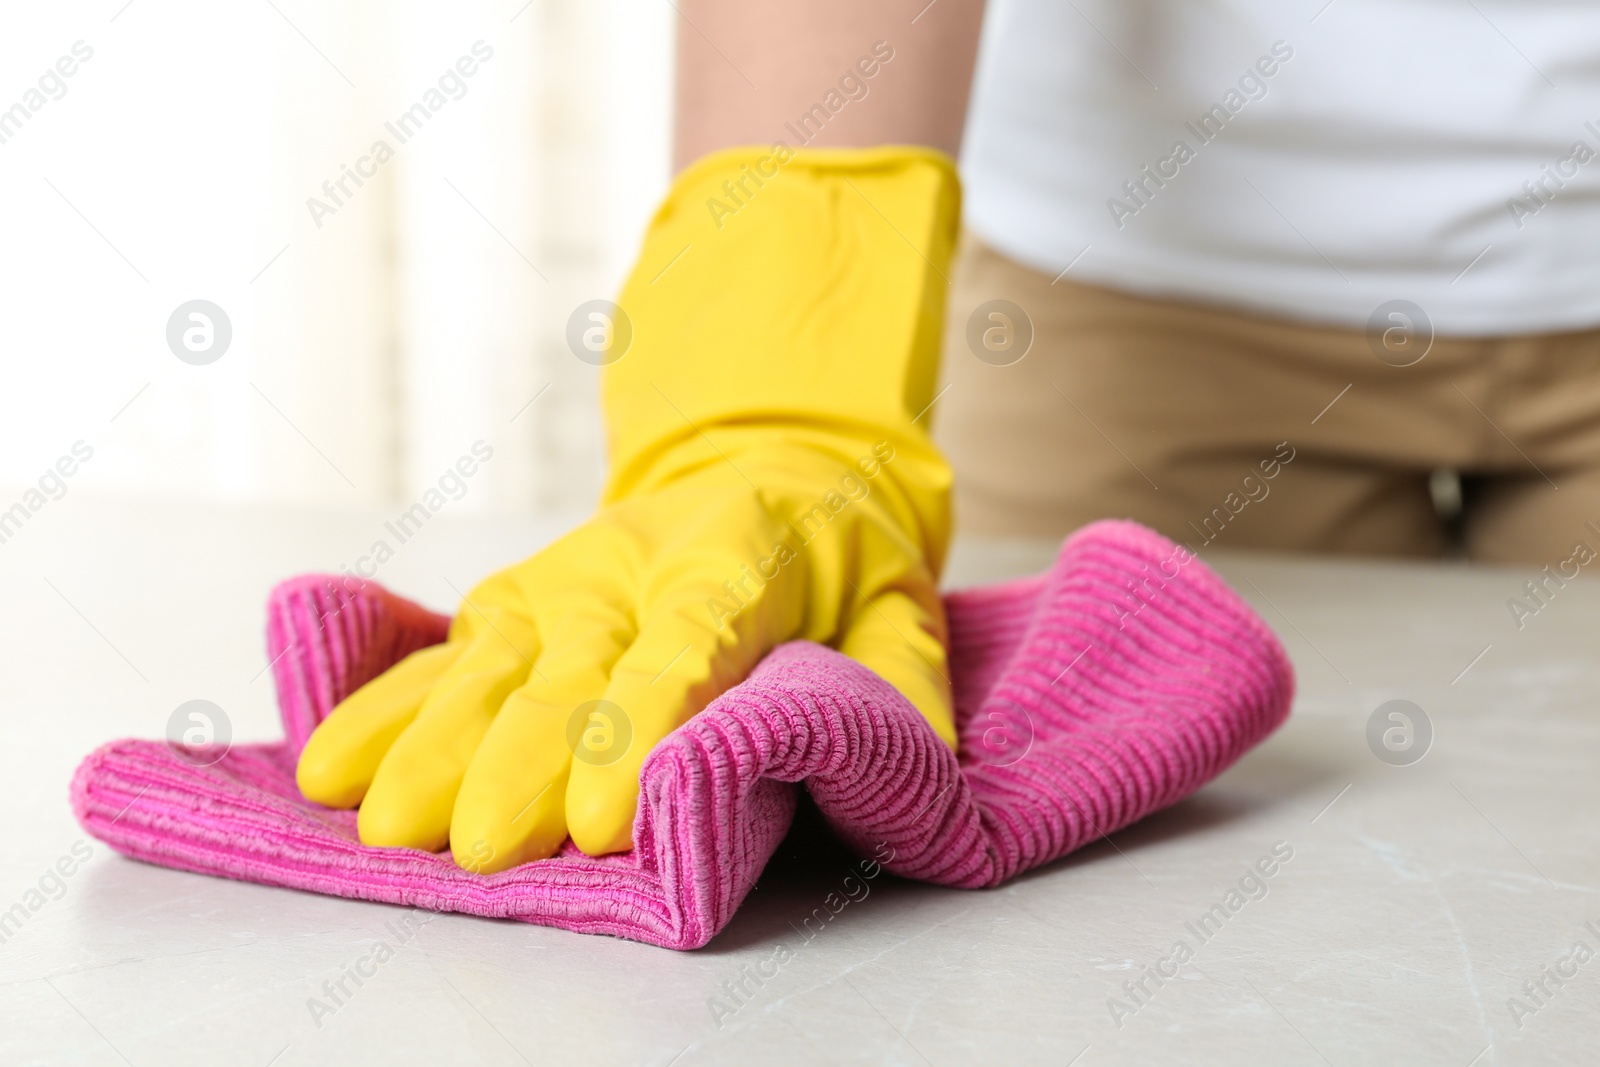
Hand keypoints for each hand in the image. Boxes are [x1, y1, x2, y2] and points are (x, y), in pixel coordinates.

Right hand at [296, 145, 961, 871]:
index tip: (600, 822)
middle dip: (518, 765)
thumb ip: (899, 682)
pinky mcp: (516, 597)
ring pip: (488, 664)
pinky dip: (387, 705)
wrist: (766, 458)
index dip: (636, 735)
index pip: (681, 655)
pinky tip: (332, 763)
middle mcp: (630, 570)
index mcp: (733, 565)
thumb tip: (895, 765)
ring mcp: (560, 582)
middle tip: (479, 849)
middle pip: (568, 674)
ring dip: (432, 744)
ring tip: (384, 822)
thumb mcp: (898, 601)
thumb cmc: (834, 550)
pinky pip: (444, 651)